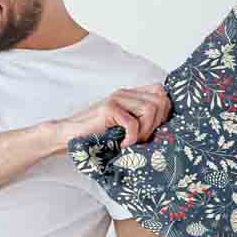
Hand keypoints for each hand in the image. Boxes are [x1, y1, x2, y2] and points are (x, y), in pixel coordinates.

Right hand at [54, 84, 170, 150]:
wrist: (70, 136)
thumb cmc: (98, 136)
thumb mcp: (125, 127)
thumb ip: (142, 121)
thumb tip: (167, 130)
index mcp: (131, 94)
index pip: (161, 93)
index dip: (164, 113)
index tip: (153, 131)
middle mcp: (125, 93)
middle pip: (160, 100)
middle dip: (157, 124)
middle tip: (143, 139)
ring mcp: (117, 98)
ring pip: (150, 109)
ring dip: (145, 131)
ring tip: (132, 142)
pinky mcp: (108, 108)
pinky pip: (133, 122)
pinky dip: (132, 137)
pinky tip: (123, 144)